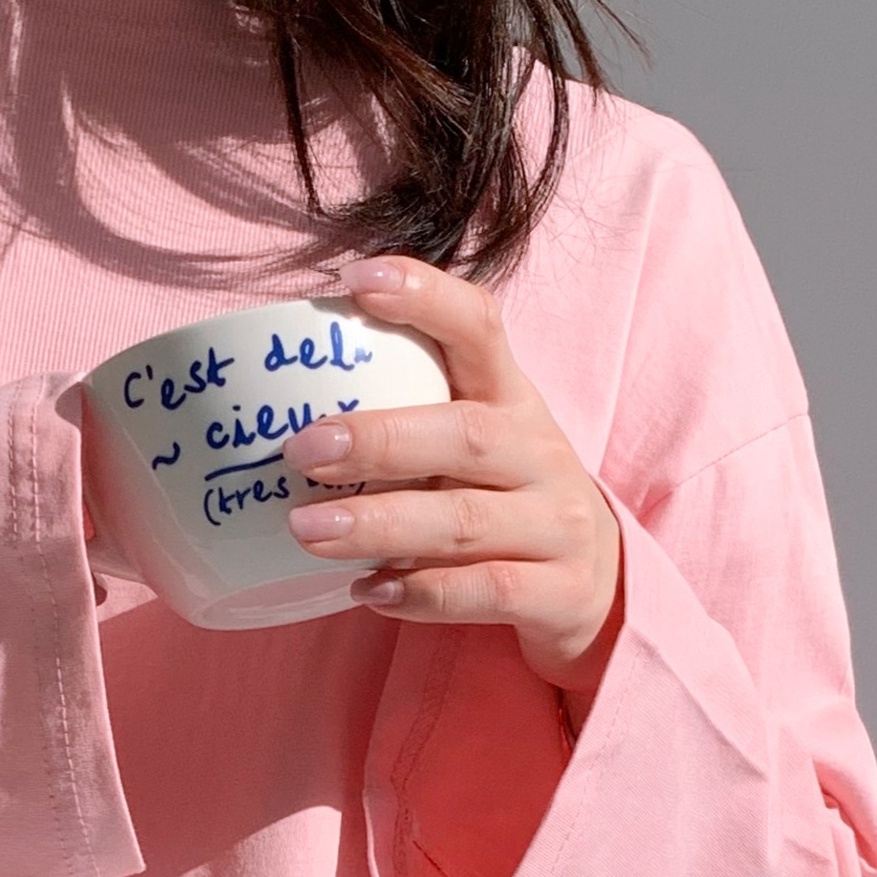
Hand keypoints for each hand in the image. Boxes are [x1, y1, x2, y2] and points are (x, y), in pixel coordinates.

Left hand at [282, 254, 622, 706]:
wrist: (598, 581)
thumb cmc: (504, 499)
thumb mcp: (473, 445)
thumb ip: (406, 419)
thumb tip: (278, 412)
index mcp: (512, 400)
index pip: (480, 328)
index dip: (425, 299)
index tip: (356, 282)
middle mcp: (539, 454)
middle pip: (463, 437)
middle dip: (377, 440)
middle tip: (300, 449)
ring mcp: (555, 525)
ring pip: (464, 522)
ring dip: (380, 524)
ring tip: (306, 530)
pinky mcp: (559, 592)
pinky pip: (484, 592)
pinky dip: (422, 593)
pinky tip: (366, 591)